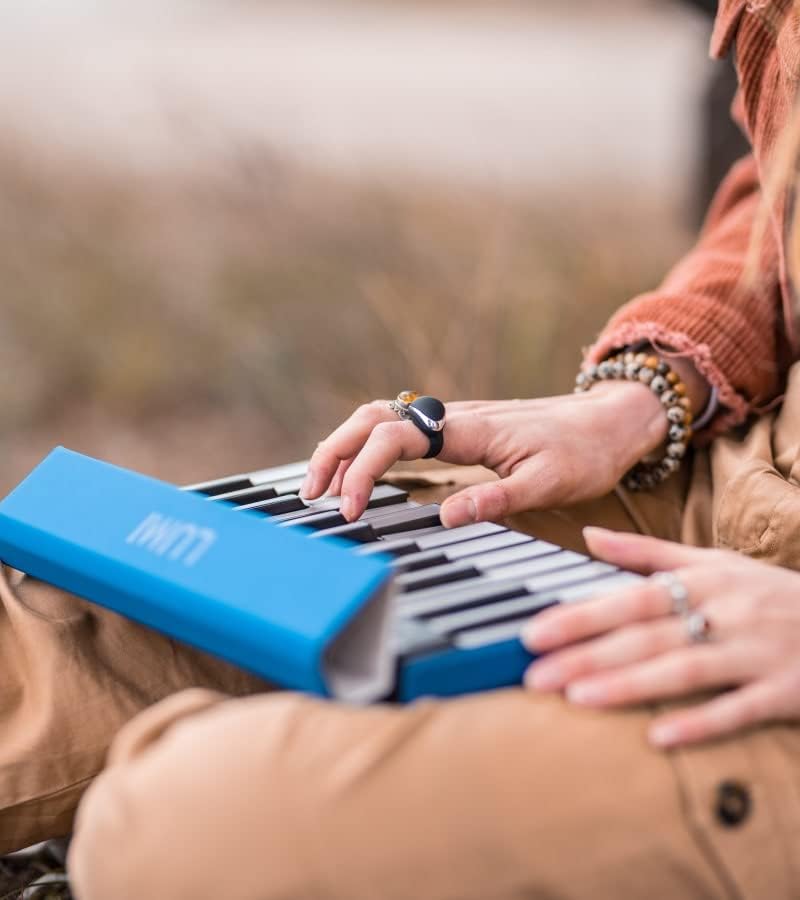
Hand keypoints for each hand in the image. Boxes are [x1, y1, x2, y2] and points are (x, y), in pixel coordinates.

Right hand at [300, 382, 667, 525]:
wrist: (610, 420)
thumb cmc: (584, 452)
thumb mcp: (550, 483)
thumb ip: (497, 499)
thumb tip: (443, 517)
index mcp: (469, 428)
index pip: (395, 437)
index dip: (362, 470)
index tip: (350, 510)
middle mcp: (453, 416)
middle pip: (372, 416)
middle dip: (334, 450)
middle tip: (310, 494)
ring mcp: (452, 419)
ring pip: (380, 417)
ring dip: (345, 446)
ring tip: (322, 486)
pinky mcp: (456, 429)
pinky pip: (399, 428)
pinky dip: (367, 446)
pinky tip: (361, 473)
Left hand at [523, 528, 799, 746]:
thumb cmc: (769, 593)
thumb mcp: (714, 562)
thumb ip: (648, 552)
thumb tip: (588, 535)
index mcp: (705, 580)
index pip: (631, 597)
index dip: (581, 615)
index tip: (534, 632)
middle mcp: (727, 612)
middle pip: (647, 635)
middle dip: (587, 655)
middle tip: (536, 675)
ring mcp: (757, 652)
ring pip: (685, 669)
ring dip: (629, 684)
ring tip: (577, 699)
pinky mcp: (787, 691)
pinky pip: (739, 709)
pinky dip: (700, 723)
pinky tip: (658, 737)